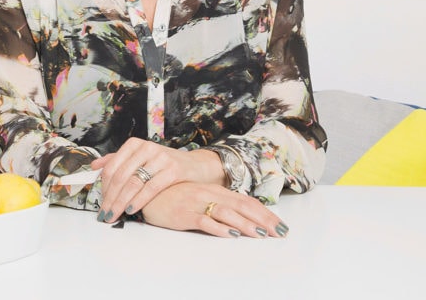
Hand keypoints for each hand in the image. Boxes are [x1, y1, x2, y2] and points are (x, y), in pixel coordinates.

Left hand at [91, 138, 224, 222]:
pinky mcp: (173, 170)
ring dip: (121, 202)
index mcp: (134, 145)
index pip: (112, 167)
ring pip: (133, 182)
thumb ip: (118, 160)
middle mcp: (146, 148)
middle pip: (121, 176)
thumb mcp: (141, 158)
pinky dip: (139, 200)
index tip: (100, 203)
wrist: (197, 166)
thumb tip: (94, 166)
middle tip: (105, 214)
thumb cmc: (166, 164)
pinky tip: (131, 209)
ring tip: (115, 214)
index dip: (103, 187)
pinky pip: (151, 188)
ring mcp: (160, 158)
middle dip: (110, 198)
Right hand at [140, 182, 288, 237]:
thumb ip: (218, 205)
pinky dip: (219, 228)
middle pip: (242, 206)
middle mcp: (209, 194)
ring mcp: (197, 203)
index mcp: (215, 191)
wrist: (144, 191)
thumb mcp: (199, 198)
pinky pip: (205, 220)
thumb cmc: (173, 196)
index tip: (281, 225)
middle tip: (280, 232)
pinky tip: (231, 235)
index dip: (265, 213)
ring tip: (261, 234)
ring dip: (246, 224)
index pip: (246, 201)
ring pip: (227, 213)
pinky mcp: (184, 213)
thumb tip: (241, 219)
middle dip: (264, 220)